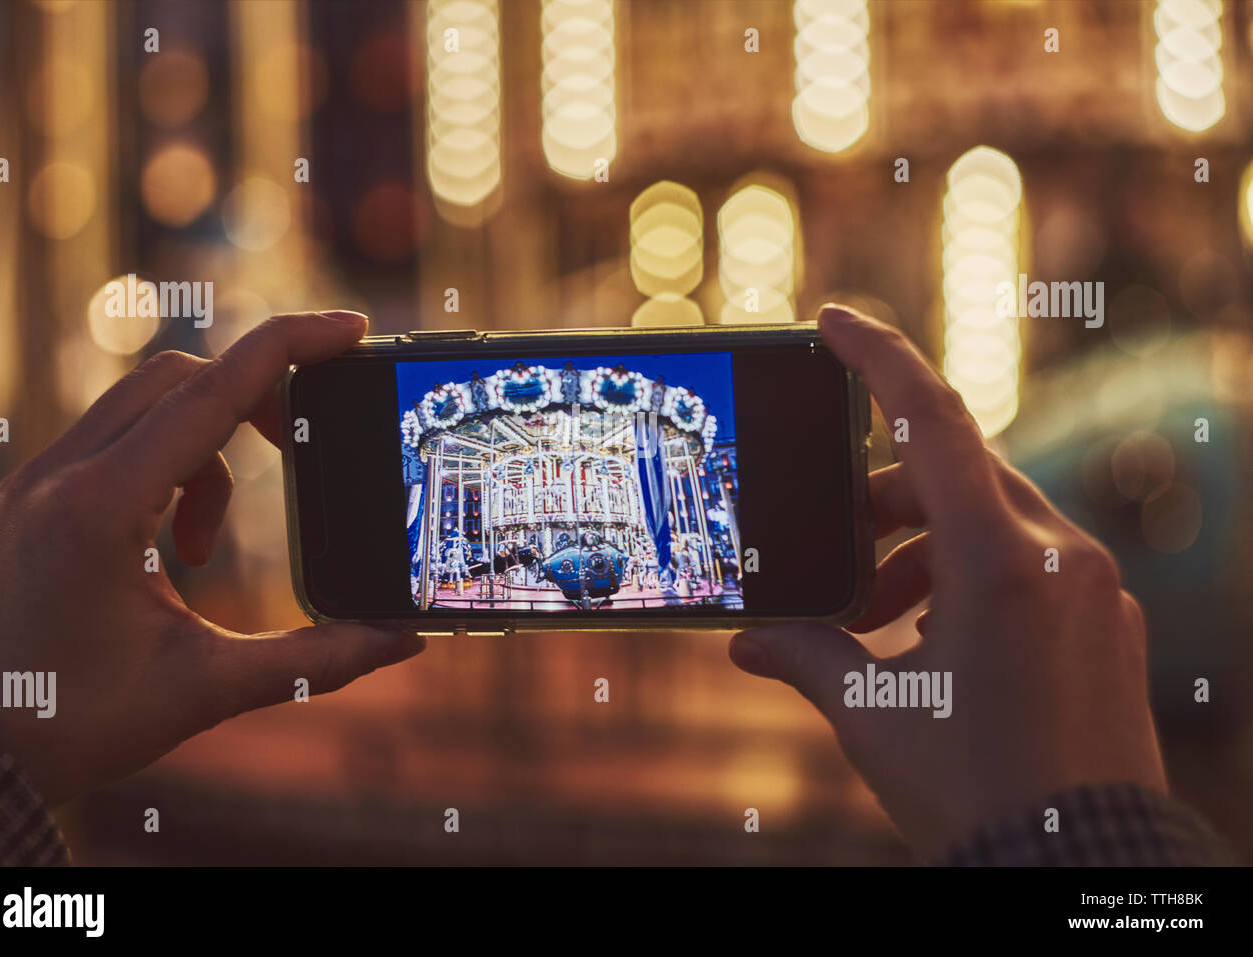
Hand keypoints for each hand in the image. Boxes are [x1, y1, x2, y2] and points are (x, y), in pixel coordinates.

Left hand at [0, 312, 423, 806]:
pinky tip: (166, 545)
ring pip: (142, 402)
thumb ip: (315, 660)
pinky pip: (109, 437)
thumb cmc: (74, 725)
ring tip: (201, 546)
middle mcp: (58, 477)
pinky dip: (162, 464)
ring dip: (204, 444)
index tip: (351, 328)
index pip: (212, 390)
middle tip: (296, 450)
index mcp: (100, 508)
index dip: (290, 346)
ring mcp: (33, 482)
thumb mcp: (207, 690)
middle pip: (179, 376)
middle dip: (252, 399)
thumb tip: (404, 641)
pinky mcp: (26, 497)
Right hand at [729, 304, 1165, 858]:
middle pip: (952, 479)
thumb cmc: (976, 790)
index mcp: (1004, 559)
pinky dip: (965, 582)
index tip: (831, 320)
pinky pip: (1027, 567)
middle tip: (830, 557)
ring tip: (871, 626)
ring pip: (990, 524)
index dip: (877, 358)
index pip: (934, 420)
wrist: (1079, 869)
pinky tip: (928, 646)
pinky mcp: (1105, 624)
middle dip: (878, 508)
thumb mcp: (872, 715)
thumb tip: (747, 643)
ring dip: (918, 557)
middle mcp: (1062, 556)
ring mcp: (1093, 590)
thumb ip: (805, 655)